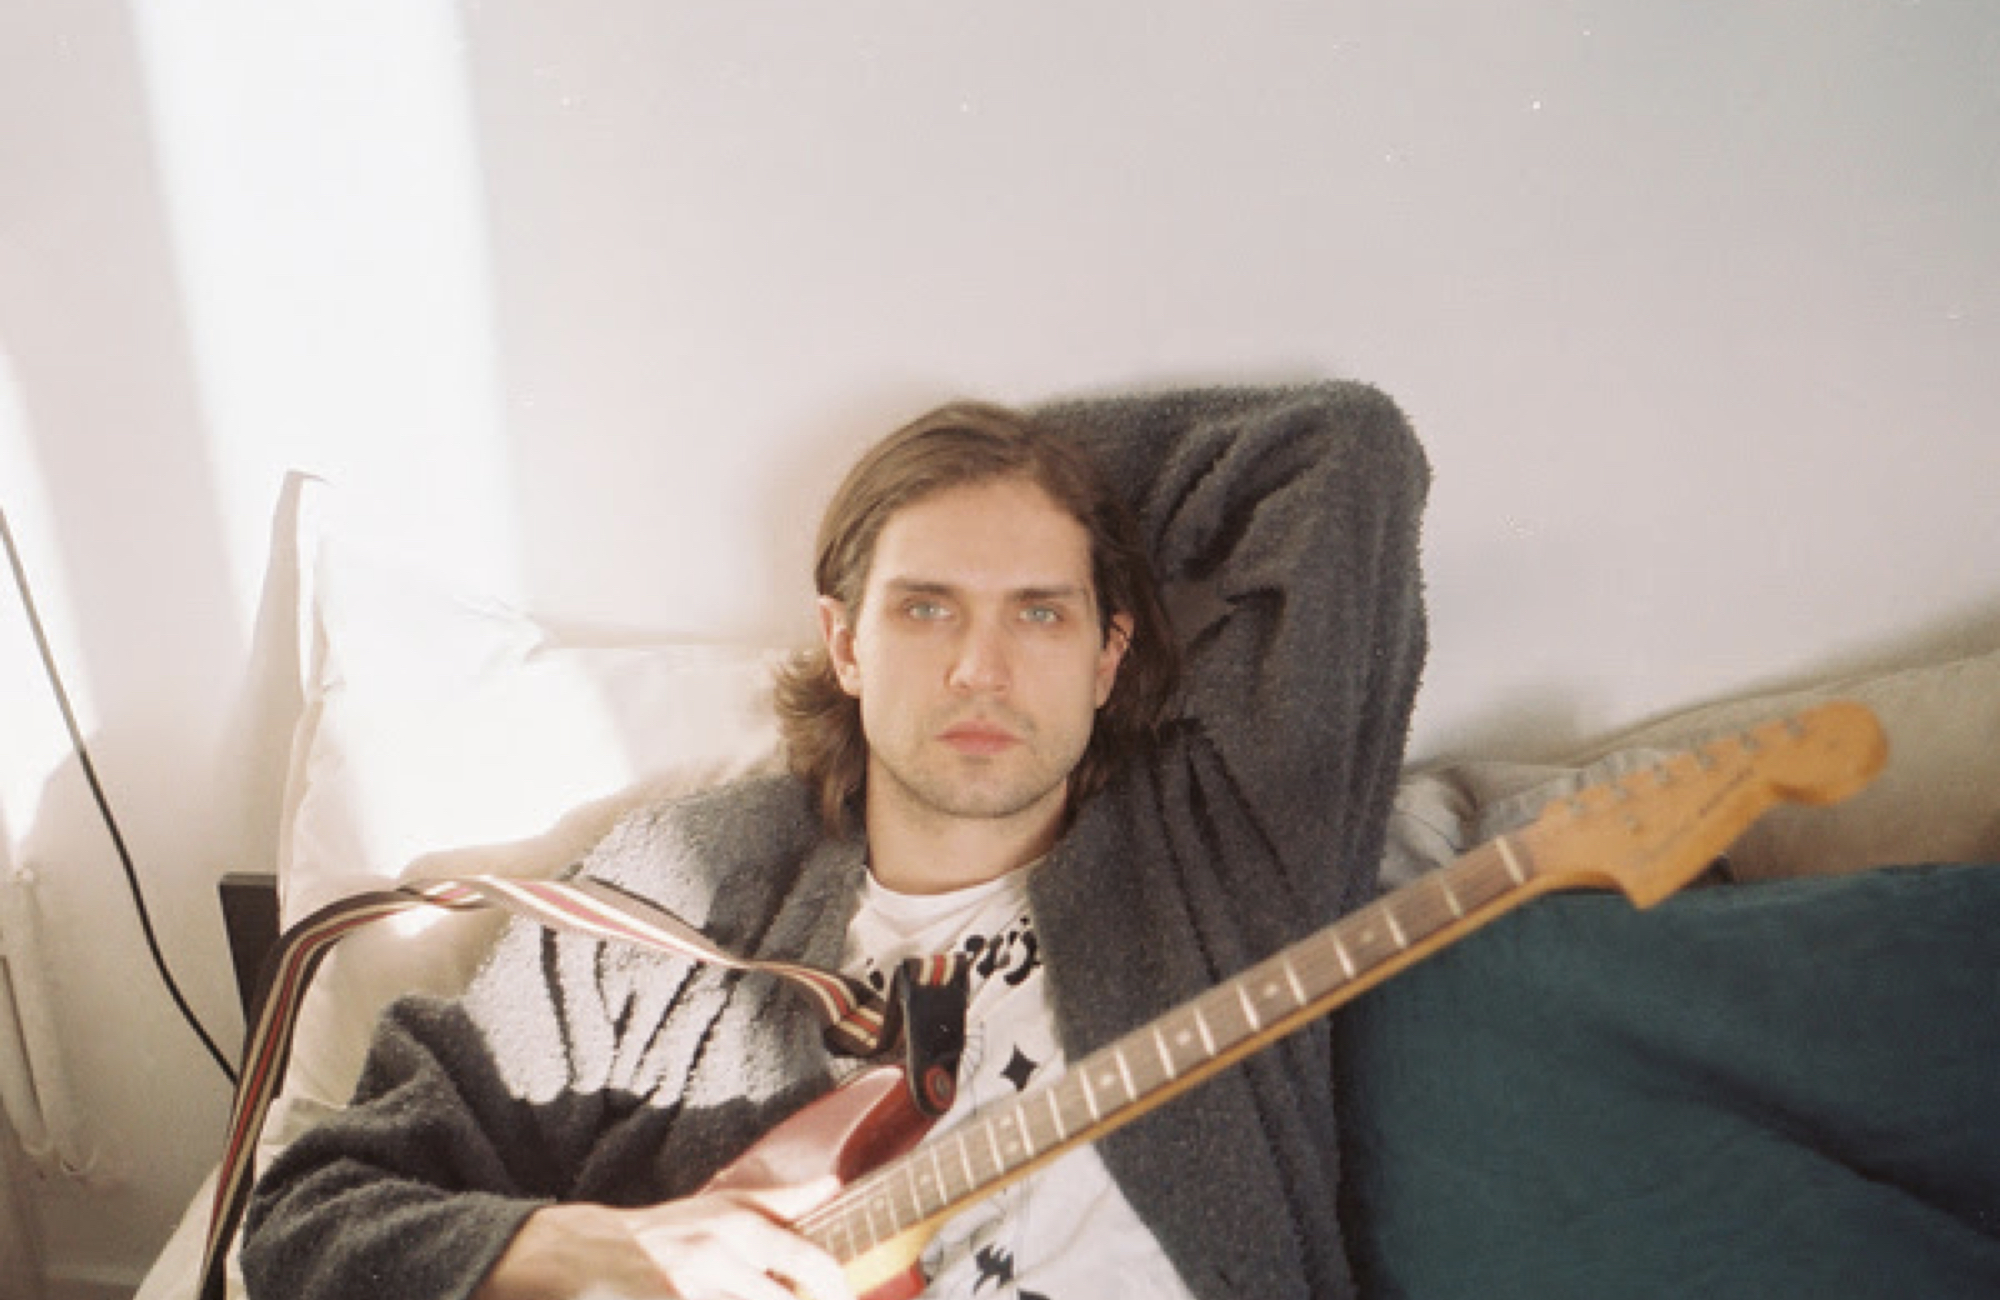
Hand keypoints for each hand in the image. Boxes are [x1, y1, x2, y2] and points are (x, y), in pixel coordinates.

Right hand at [472, 1180, 854, 1299]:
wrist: (582, 1251)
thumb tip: (836, 1185)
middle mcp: (718, 1256)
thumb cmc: (666, 1230)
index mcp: (739, 1226)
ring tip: (747, 1297)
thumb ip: (785, 1200)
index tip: (846, 1297)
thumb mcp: (725, 1205)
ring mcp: (688, 1288)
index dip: (836, 1289)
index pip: (809, 1263)